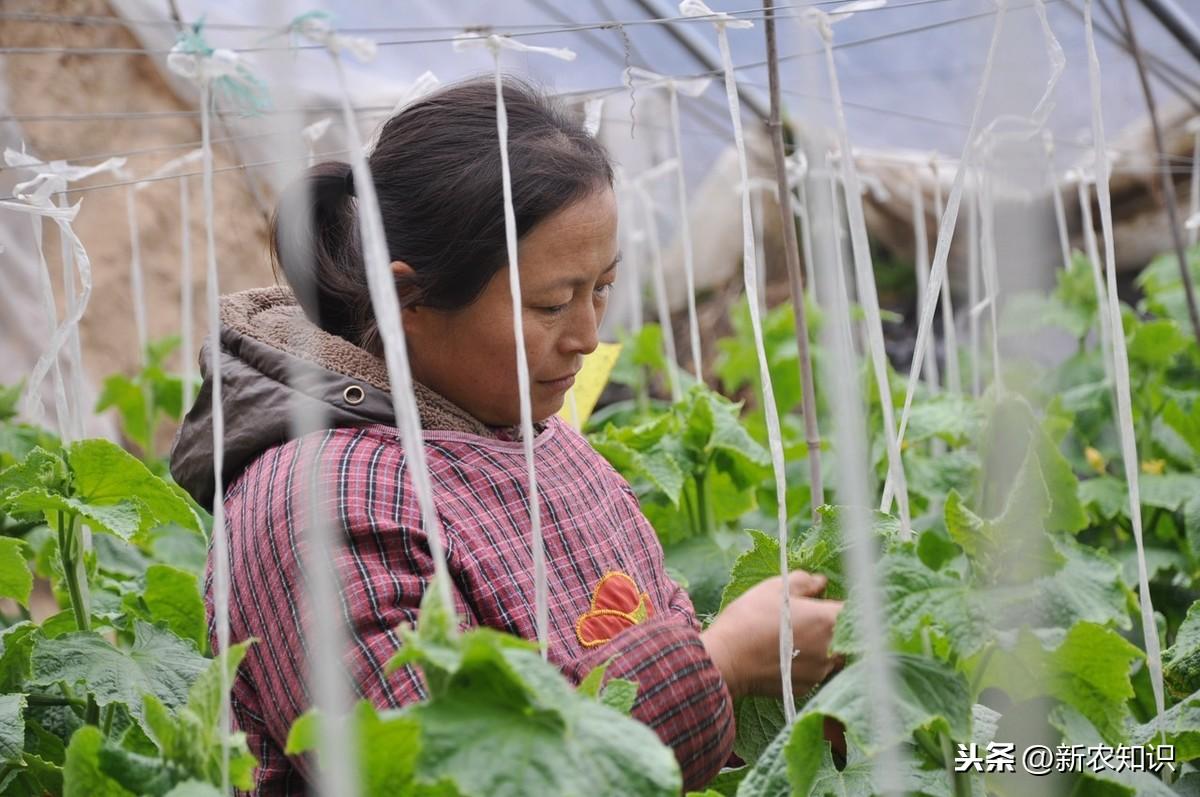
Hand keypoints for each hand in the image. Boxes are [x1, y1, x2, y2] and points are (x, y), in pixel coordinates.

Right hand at [701, 570, 843, 700]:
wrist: (726, 659)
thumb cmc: (750, 618)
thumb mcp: (774, 588)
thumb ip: (805, 582)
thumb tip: (821, 583)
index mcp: (828, 620)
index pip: (856, 610)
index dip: (845, 604)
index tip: (829, 601)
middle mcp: (832, 649)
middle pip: (849, 636)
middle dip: (835, 627)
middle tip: (811, 619)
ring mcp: (821, 672)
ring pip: (834, 657)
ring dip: (823, 647)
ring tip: (797, 638)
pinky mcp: (808, 688)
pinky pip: (818, 673)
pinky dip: (808, 663)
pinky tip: (787, 656)